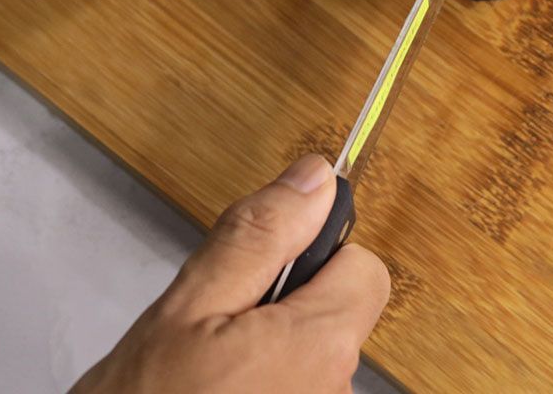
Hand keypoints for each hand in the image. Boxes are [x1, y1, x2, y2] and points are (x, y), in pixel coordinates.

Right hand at [71, 156, 388, 393]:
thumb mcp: (186, 307)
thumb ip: (258, 237)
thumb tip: (313, 180)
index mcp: (318, 346)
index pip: (365, 268)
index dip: (315, 255)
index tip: (264, 270)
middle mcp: (335, 392)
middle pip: (339, 316)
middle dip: (287, 307)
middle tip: (217, 328)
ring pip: (314, 359)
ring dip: (271, 353)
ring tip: (206, 373)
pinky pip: (296, 391)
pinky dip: (263, 386)